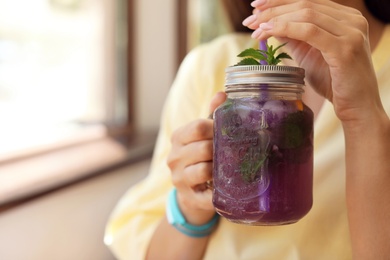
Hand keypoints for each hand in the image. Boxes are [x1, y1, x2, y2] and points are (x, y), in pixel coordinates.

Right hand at [167, 92, 226, 224]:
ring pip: (205, 170)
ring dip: (221, 169)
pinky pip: (209, 195)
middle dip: (223, 150)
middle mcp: (174, 157)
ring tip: (230, 168)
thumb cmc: (200, 156)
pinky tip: (228, 188)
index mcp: (178, 138)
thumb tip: (222, 94)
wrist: (190, 191)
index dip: (217, 129)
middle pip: (205, 148)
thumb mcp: (203, 135)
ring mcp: (179, 179)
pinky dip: (220, 192)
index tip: (229, 133)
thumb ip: (212, 115)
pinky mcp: (189, 197)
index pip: (198, 127)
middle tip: (237, 152)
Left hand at [243, 0, 382, 124]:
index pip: (307, 1)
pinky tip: (268, 32)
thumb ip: (294, 37)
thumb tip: (270, 24)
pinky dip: (285, 29)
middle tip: (249, 20)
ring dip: (275, 19)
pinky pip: (310, 31)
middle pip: (305, 4)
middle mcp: (351, 20)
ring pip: (306, 14)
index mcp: (345, 17)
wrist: (356, 106)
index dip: (279, 2)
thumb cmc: (333, 82)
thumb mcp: (309, 54)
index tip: (255, 7)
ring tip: (255, 28)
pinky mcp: (345, 48)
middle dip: (272, 10)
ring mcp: (351, 32)